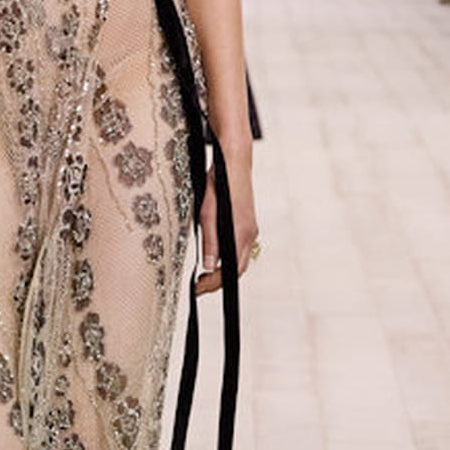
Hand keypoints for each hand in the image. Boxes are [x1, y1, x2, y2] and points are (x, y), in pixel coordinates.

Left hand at [195, 160, 257, 293]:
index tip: (198, 288)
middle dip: (218, 281)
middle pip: (238, 269)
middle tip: (199, 285)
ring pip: (240, 259)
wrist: (234, 161)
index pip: (231, 271)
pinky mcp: (248, 224)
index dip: (214, 283)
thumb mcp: (207, 212)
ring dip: (223, 270)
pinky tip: (215, 255)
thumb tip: (208, 265)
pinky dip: (228, 258)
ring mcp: (251, 229)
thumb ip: (210, 240)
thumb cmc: (220, 182)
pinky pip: (240, 248)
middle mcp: (250, 234)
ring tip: (204, 274)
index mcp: (241, 233)